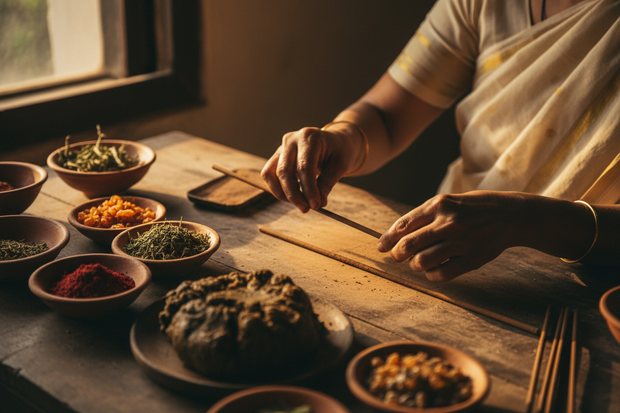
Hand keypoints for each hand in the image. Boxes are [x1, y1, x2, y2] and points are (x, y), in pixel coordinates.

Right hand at [261, 126, 357, 211]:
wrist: (334, 142)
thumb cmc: (339, 152)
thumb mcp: (340, 166)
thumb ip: (327, 183)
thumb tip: (318, 203)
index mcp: (310, 137)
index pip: (304, 167)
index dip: (308, 189)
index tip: (315, 205)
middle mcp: (292, 139)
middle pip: (285, 171)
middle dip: (294, 194)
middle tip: (306, 209)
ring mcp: (282, 147)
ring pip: (271, 174)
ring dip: (283, 194)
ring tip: (301, 204)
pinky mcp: (277, 156)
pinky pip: (269, 174)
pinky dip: (277, 189)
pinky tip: (293, 197)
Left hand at [377, 191, 526, 280]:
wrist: (510, 215)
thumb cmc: (472, 208)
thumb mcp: (448, 202)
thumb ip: (424, 217)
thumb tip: (395, 236)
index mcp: (439, 205)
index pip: (403, 225)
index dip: (387, 239)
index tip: (381, 247)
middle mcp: (448, 222)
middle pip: (408, 246)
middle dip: (397, 254)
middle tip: (398, 256)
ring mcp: (460, 241)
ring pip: (422, 262)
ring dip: (415, 265)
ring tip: (418, 262)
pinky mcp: (471, 259)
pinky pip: (441, 274)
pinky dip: (431, 275)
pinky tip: (434, 270)